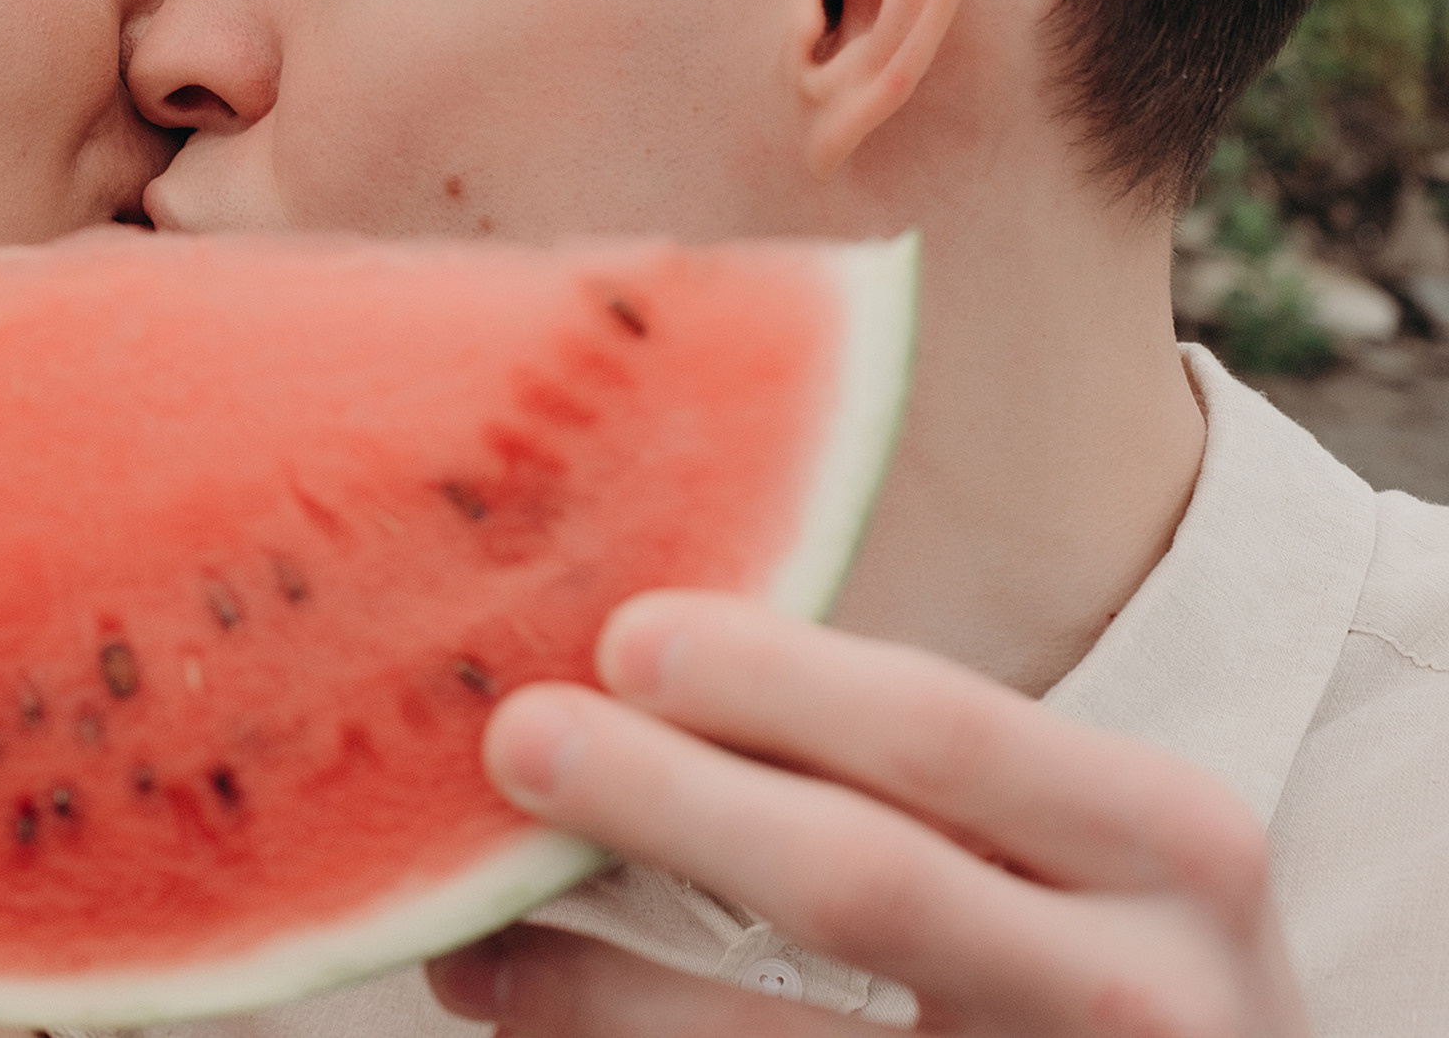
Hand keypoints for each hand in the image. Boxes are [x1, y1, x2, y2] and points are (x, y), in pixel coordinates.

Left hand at [428, 591, 1307, 1036]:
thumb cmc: (1106, 956)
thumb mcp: (1092, 848)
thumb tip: (645, 668)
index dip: (769, 677)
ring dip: (594, 980)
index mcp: (1166, 842)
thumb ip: (919, 770)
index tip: (620, 635)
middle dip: (665, 801)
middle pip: (854, 880)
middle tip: (518, 736)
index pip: (941, 733)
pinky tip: (533, 1015)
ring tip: (468, 930)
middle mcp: (1131, 987)